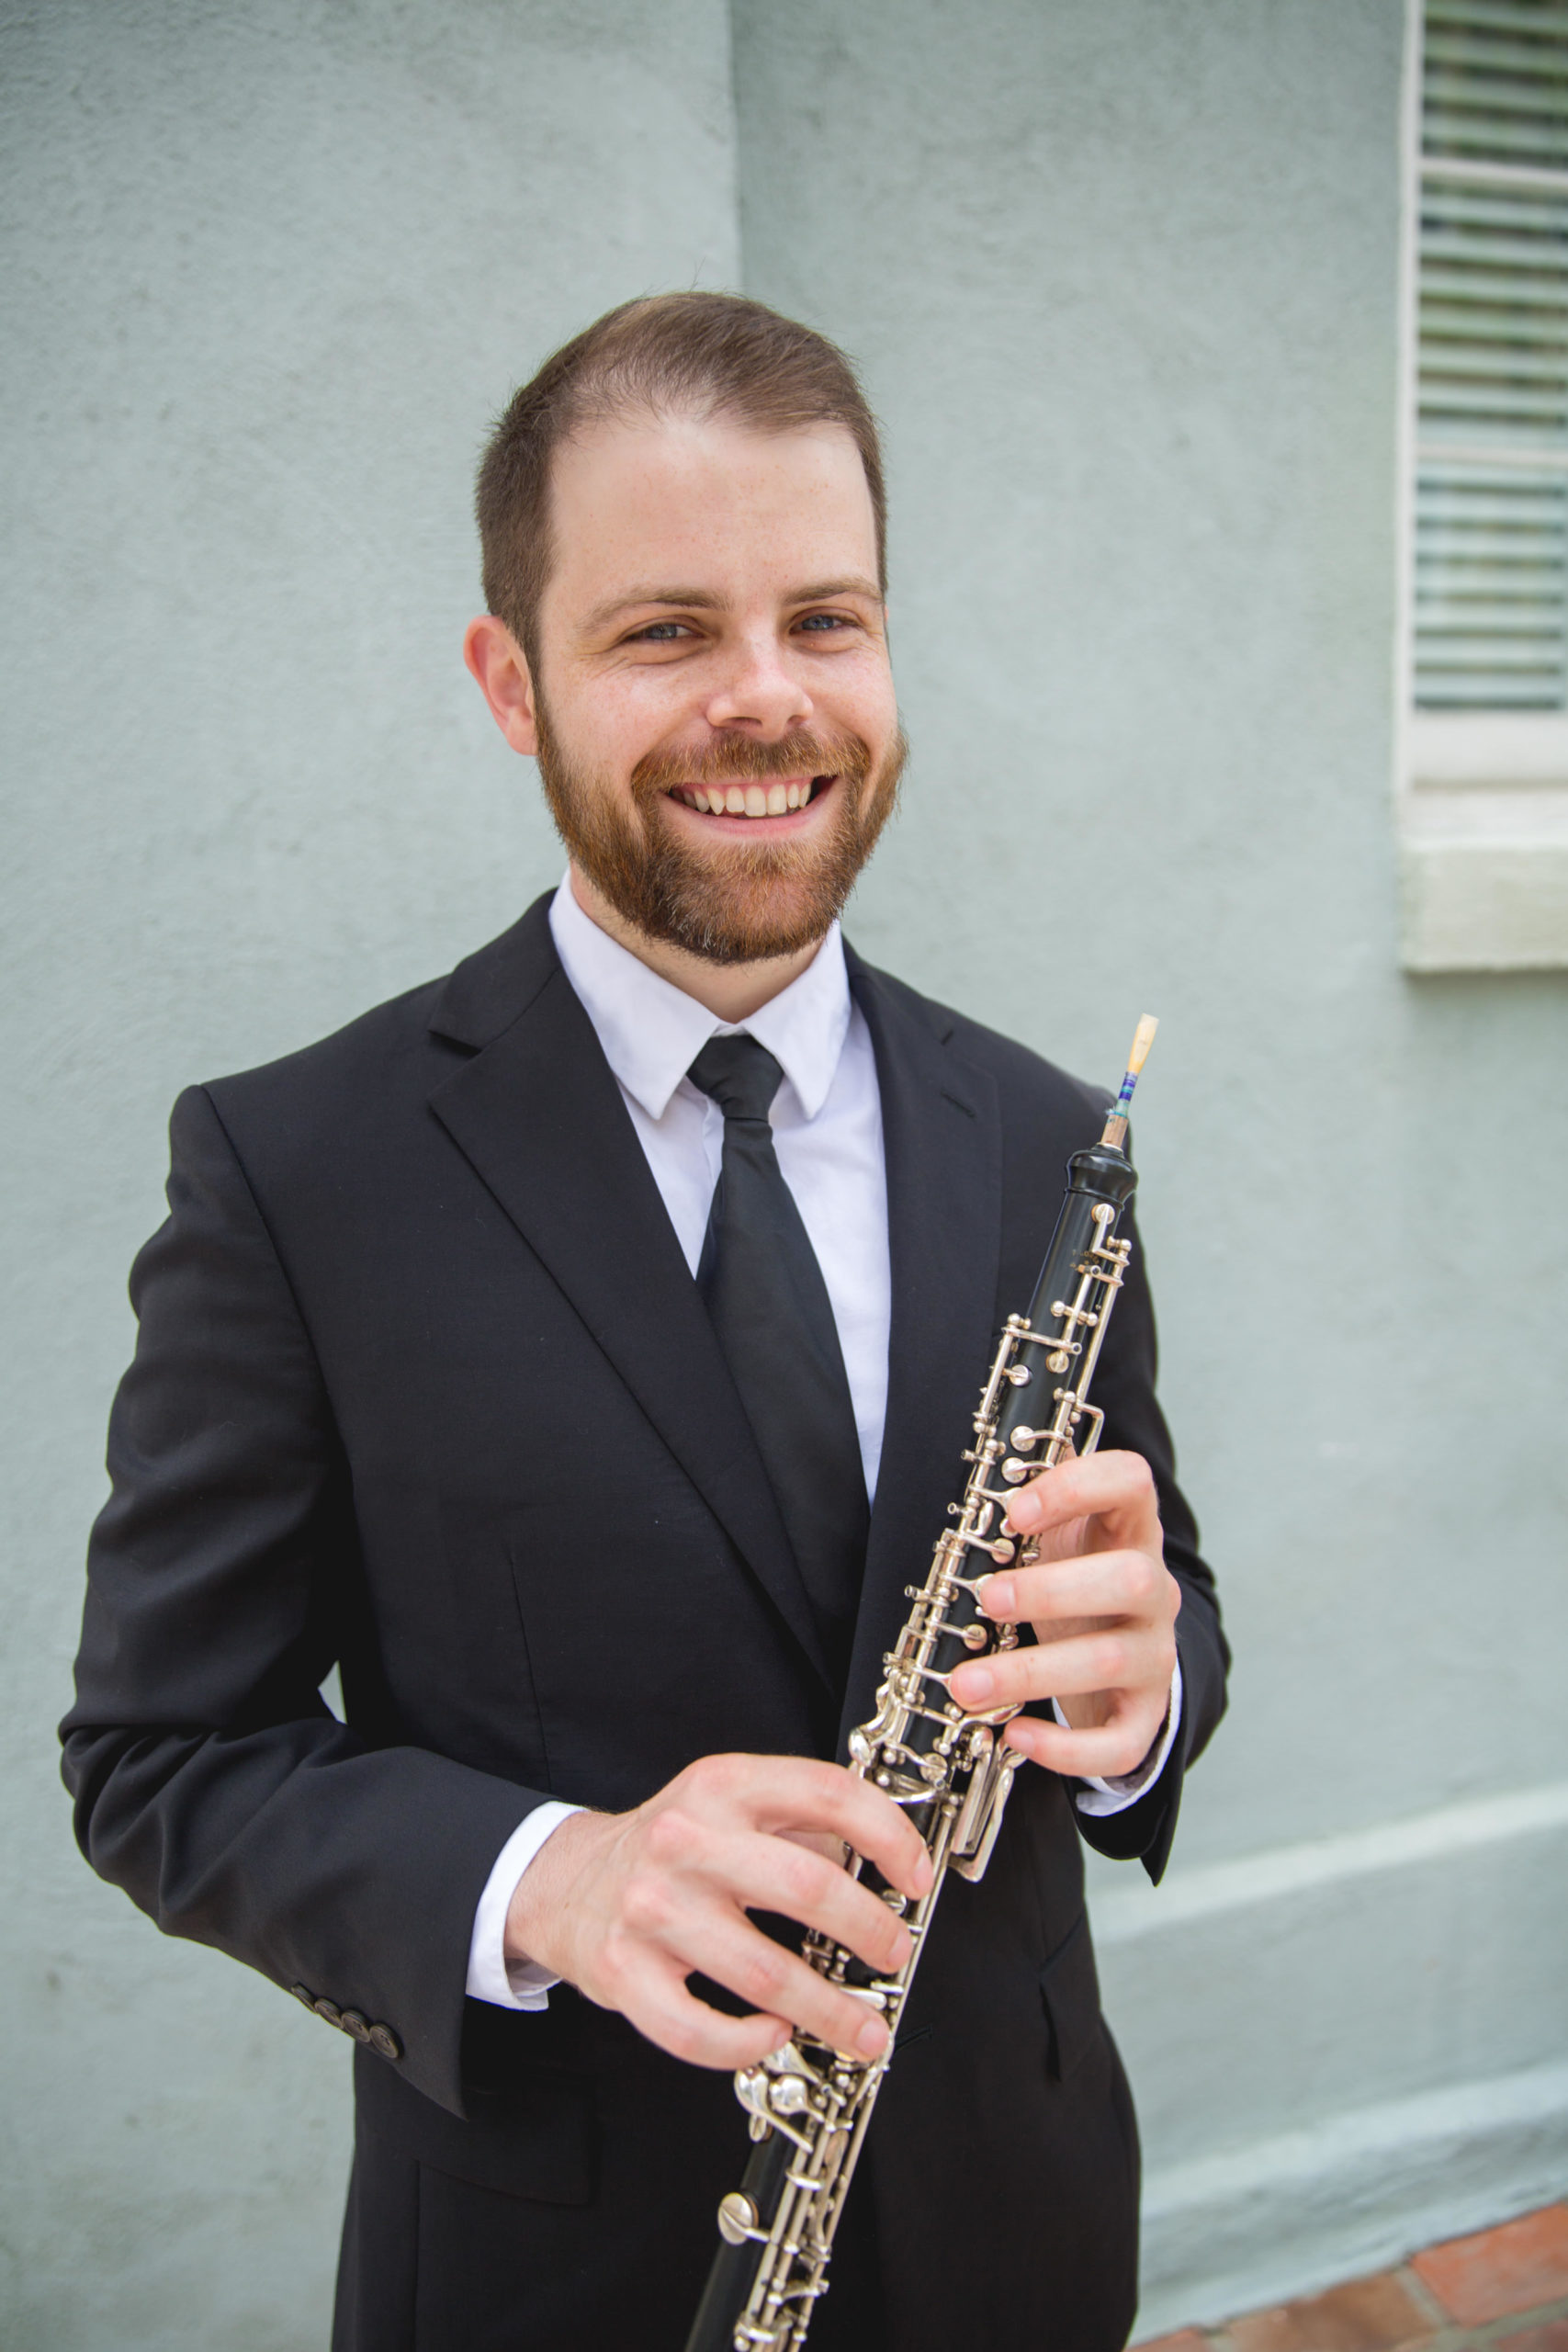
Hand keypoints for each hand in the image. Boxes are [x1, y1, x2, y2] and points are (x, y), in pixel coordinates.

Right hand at [503, 1753, 933, 2071]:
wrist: (563, 1881)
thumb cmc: (668, 1847)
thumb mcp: (727, 1805)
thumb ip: (801, 1822)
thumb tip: (885, 1863)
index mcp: (721, 1786)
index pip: (826, 1791)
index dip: (889, 1835)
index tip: (917, 1878)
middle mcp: (684, 1840)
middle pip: (807, 1886)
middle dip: (871, 1932)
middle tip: (895, 1956)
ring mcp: (650, 1909)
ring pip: (764, 1973)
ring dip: (829, 2011)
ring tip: (864, 2029)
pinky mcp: (621, 1972)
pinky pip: (697, 2029)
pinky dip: (746, 2043)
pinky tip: (774, 2035)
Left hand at [948, 1449, 1178, 1782]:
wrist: (1114, 1659)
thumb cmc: (1072, 1582)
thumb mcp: (1055, 1535)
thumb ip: (1027, 1500)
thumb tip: (984, 1464)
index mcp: (1127, 1530)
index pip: (1131, 1483)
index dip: (1078, 1488)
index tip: (1013, 1511)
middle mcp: (1152, 1590)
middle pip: (1132, 1579)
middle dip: (1053, 1590)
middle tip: (988, 1599)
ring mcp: (1153, 1655)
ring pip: (1113, 1661)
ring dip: (1032, 1671)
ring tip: (967, 1684)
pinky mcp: (1144, 1716)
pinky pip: (1120, 1742)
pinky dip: (1067, 1746)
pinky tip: (1016, 1734)